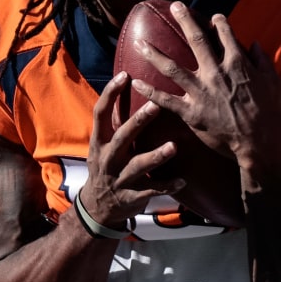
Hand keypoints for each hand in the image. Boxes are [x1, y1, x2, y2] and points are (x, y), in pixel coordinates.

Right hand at [80, 71, 185, 228]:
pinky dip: (166, 186)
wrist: (98, 206)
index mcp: (99, 141)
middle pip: (122, 137)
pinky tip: (182, 181)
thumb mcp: (103, 143)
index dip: (110, 94)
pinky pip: (151, 191)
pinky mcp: (131, 197)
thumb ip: (115, 119)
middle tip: (155, 105)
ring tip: (173, 147)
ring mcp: (119, 179)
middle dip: (137, 122)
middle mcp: (107, 158)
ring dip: (156, 156)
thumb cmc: (106, 165)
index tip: (125, 75)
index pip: (100, 113)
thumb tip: (127, 82)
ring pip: (138, 166)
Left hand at [130, 2, 280, 160]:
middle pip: (196, 40)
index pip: (226, 35)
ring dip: (154, 54)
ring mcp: (201, 91)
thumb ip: (263, 61)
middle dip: (185, 20)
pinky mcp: (191, 112)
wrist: (260, 141)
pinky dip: (150, 92)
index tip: (214, 16)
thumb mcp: (273, 82)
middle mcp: (215, 72)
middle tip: (174, 6)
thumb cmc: (270, 113)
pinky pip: (166, 99)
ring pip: (172, 67)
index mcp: (237, 63)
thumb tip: (255, 44)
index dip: (219, 23)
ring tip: (139, 43)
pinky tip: (136, 83)